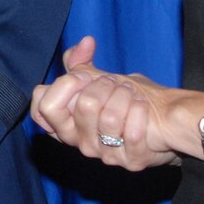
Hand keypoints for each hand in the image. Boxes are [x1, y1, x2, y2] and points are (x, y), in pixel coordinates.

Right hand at [30, 37, 177, 169]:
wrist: (160, 122)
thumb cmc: (120, 100)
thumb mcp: (95, 79)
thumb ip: (79, 62)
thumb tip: (86, 42)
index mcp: (65, 125)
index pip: (43, 108)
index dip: (63, 86)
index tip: (82, 76)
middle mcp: (81, 143)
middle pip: (82, 106)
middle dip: (102, 85)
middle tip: (112, 81)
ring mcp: (105, 154)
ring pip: (110, 117)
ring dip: (124, 94)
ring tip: (131, 90)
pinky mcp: (131, 160)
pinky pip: (132, 132)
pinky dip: (139, 109)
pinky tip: (142, 103)